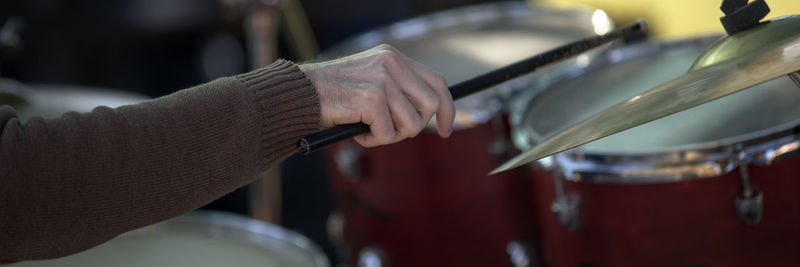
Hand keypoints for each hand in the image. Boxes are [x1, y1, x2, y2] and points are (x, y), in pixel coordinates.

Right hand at [300, 44, 454, 146]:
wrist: (298, 96)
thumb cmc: (332, 97)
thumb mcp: (370, 85)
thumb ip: (397, 93)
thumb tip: (426, 117)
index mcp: (392, 57)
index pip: (437, 82)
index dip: (447, 109)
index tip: (446, 130)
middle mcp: (391, 63)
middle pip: (431, 105)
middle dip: (416, 127)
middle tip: (392, 134)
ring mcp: (382, 80)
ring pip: (411, 124)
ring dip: (390, 136)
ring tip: (366, 130)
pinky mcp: (372, 98)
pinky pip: (388, 134)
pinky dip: (372, 140)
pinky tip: (355, 132)